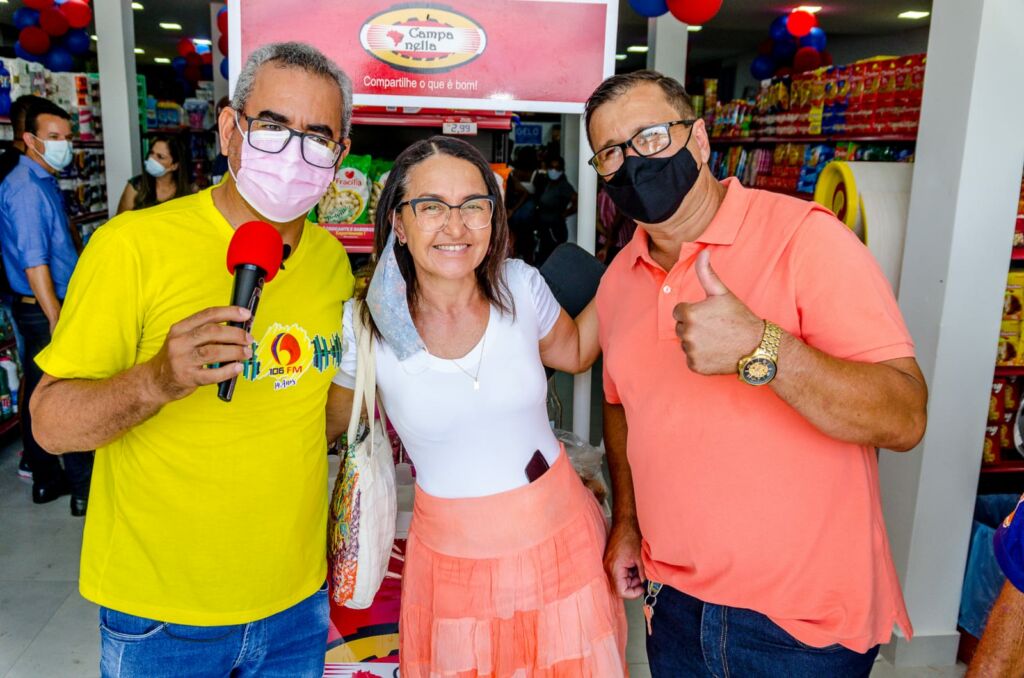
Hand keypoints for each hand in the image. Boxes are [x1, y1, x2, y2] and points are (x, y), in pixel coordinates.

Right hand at [145, 306, 252, 402]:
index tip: (246, 314)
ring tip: (246, 353)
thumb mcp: (184, 340)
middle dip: (235, 334)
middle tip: (249, 339)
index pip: (208, 314)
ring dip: (235, 351)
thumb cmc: (176, 358)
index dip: (229, 312)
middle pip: (212, 332)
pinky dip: (228, 371)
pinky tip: (238, 368)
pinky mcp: (187, 377)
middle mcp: (179, 342)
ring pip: (213, 351)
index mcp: (180, 328)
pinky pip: (212, 374)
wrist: (155, 381)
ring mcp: (182, 360)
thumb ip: (205, 333)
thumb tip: (237, 329)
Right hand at [603, 519, 645, 598]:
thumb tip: (645, 584)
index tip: (642, 588)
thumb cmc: (630, 535)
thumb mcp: (640, 558)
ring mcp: (608, 564)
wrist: (624, 522)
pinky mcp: (610, 560)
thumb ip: (642, 574)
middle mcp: (608, 568)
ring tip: (639, 568)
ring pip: (620, 580)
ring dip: (631, 578)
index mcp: (615, 568)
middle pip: (620, 586)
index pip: (621, 591)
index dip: (633, 593)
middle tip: (643, 578)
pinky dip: (628, 572)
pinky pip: (619, 572)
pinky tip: (635, 564)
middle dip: (633, 584)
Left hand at [673, 250, 763, 374]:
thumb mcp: (722, 293)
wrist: (756, 346)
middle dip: (694, 327)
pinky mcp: (695, 366)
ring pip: (685, 344)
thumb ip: (706, 273)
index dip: (694, 312)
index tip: (710, 315)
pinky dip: (700, 357)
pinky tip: (716, 352)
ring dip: (696, 342)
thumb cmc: (739, 318)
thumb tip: (702, 252)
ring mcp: (690, 351)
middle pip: (680, 328)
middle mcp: (686, 334)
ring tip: (716, 339)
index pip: (679, 311)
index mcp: (689, 314)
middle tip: (714, 327)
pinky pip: (691, 359)